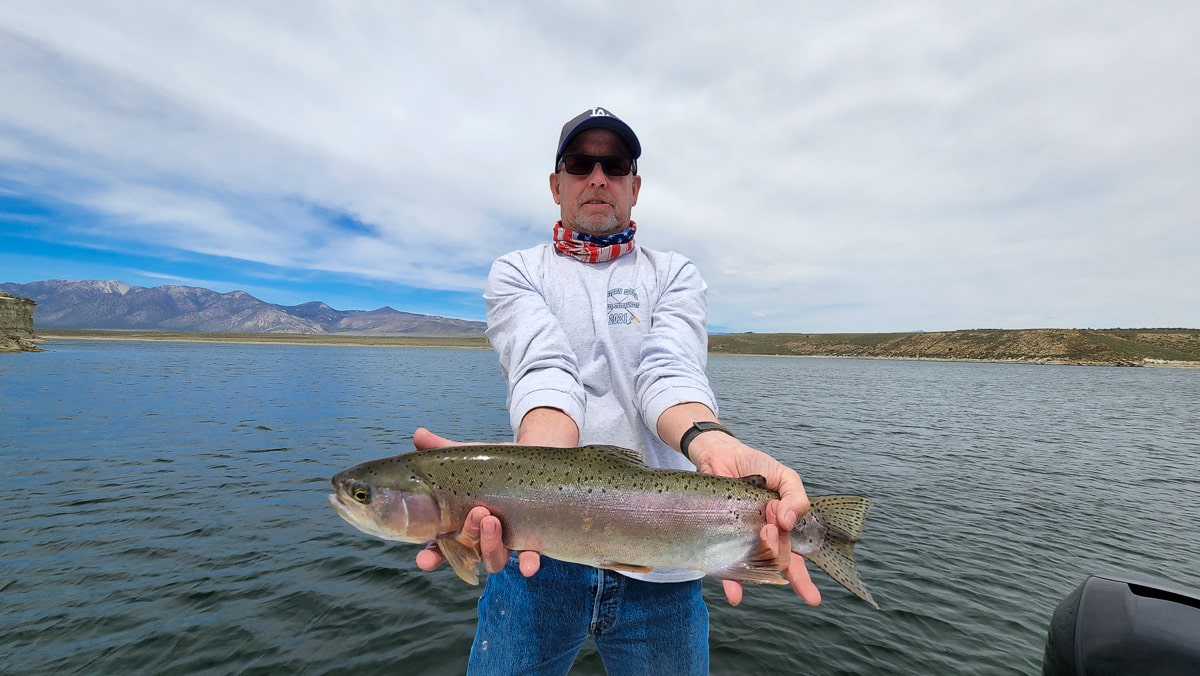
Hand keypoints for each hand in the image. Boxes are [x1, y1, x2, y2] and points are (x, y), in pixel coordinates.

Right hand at [411, 428, 540, 577]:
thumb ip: (442, 447)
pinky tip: (528, 566)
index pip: (441, 547)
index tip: (424, 560)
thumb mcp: (469, 455)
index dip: (432, 556)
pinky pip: (528, 560)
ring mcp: (505, 542)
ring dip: (491, 547)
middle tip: (477, 513)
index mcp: (460, 523)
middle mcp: (481, 538)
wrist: (536, 456)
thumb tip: (418, 435)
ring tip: (493, 521)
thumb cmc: (495, 463)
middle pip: (468, 553)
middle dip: (469, 537)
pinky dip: (527, 564)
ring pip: (494, 559)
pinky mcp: (531, 541)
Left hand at [688, 434, 822, 606]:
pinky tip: (735, 595)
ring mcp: (740, 540)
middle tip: (770, 527)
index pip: (796, 558)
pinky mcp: (718, 538)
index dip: (803, 580)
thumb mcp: (784, 476)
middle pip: (776, 563)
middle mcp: (762, 540)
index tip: (812, 599)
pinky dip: (730, 582)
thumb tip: (788, 522)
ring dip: (760, 566)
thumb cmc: (756, 465)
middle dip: (780, 556)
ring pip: (754, 565)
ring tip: (761, 546)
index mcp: (782, 529)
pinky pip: (724, 564)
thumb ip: (795, 497)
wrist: (720, 454)